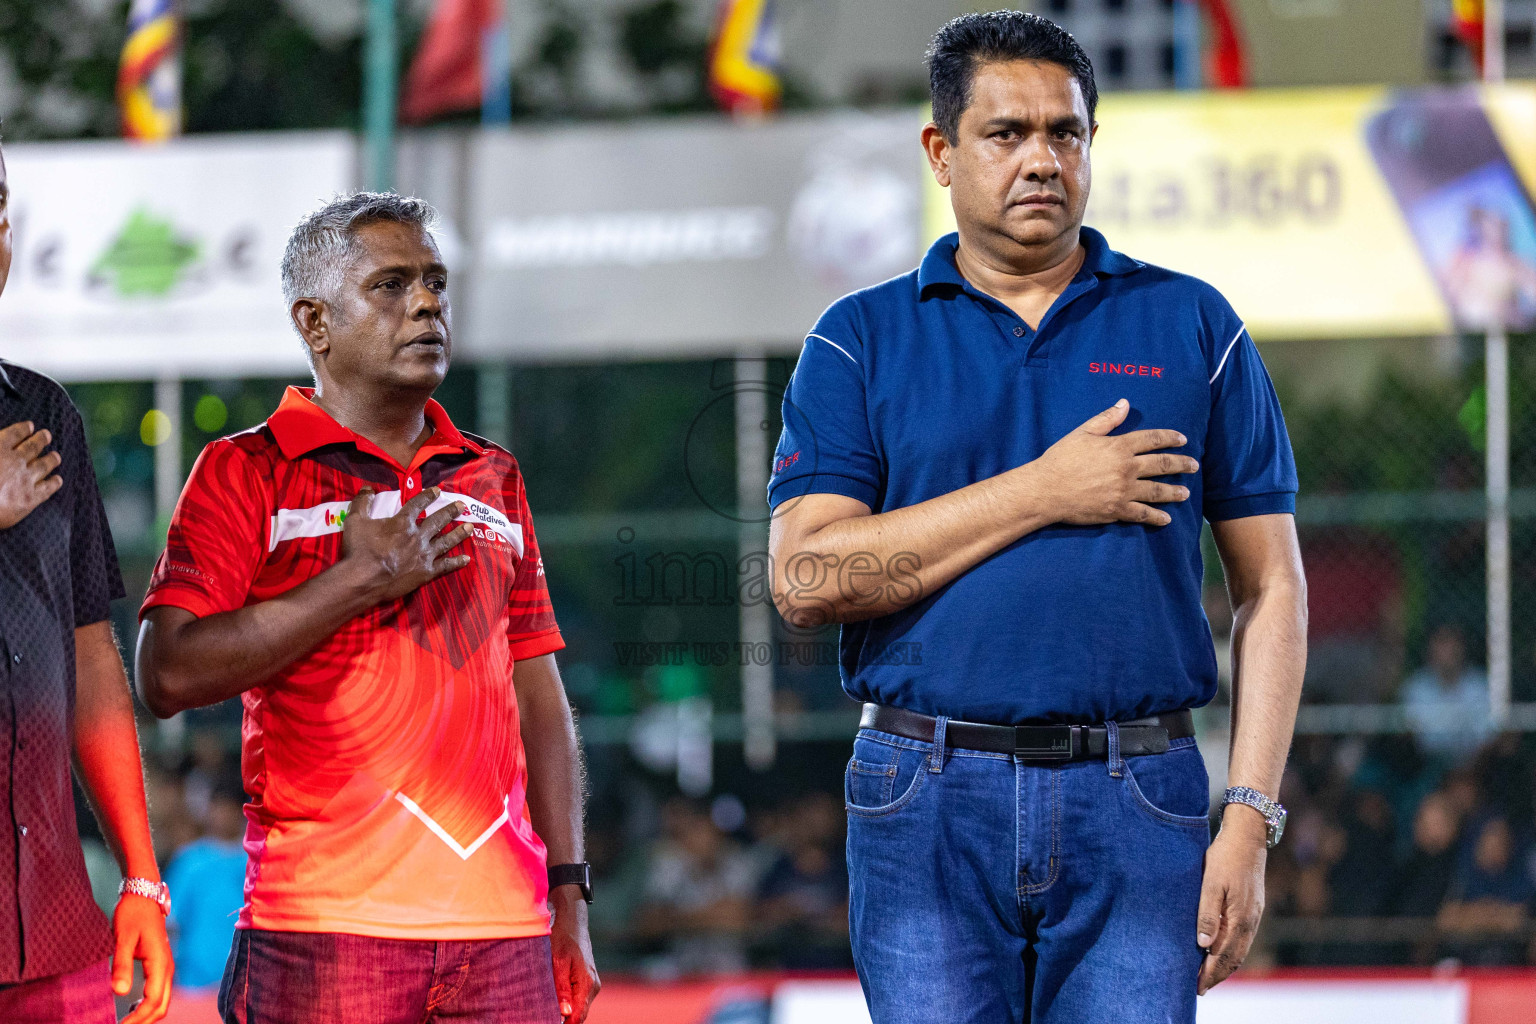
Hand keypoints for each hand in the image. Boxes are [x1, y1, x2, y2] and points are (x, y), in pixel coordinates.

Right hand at [0, 421, 63, 528]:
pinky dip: (54, 482)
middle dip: (40, 439)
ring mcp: (25, 479)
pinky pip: (47, 488)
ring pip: (44, 465)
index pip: (14, 433)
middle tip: (47, 435)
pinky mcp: (30, 498)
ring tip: (56, 456)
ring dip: (51, 459)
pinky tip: (58, 480)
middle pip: (32, 446)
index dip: (23, 429)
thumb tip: (1, 441)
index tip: (30, 425)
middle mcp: (15, 461)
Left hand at [111, 894, 172, 1023]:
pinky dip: (148, 1005)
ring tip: (125, 1021)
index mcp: (160, 963)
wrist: (144, 896)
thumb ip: (121, 965)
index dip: (136, 1018)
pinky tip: (133, 1007)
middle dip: (143, 1021)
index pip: (152, 1001)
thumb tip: (120, 993)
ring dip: (146, 1015)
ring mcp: (166, 967)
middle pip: (161, 1006)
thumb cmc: (133, 914)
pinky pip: (159, 993)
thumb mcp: (123, 938)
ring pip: (162, 1001)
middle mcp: (167, 968)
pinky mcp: (160, 966)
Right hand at [340, 488, 472, 602]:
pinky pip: (445, 566)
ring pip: (446, 541)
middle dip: (451, 511)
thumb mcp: (355, 521)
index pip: (418, 504)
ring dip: (459, 533)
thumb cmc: (358, 550)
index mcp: (402, 522)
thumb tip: (367, 487)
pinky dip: (456, 562)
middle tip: (462, 505)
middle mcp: (418, 536)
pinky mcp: (426, 572)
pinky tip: (466, 559)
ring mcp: (424, 555)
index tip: (437, 491)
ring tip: (470, 527)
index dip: (428, 496)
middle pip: (438, 521)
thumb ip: (362, 502)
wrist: (363, 579)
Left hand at [549, 889, 599, 1023]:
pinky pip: (577, 998)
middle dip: (562, 1018)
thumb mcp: (558, 962)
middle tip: (541, 1015)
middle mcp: (593, 986)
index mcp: (588, 983)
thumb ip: (562, 988)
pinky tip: (553, 996)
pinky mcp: (587, 980)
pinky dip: (566, 1001)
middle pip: (578, 1014)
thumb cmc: (564, 938)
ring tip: (544, 1005)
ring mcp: (592, 983)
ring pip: (577, 1007)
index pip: (578, 1016)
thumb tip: (564, 1014)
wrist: (573, 920)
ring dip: (563, 1009)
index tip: (547, 1022)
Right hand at [1028, 400, 1198, 527]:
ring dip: (1174, 492)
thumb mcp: (1082, 433)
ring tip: (1186, 493)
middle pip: (1162, 464)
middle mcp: (1126, 468)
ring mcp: (1124, 491)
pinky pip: (1142, 514)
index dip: (1170, 437)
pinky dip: (1156, 517)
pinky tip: (1166, 519)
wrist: (1046, 489)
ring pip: (1157, 491)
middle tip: (1194, 465)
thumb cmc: (1061, 459)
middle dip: (1181, 464)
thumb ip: (1107, 419)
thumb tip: (1125, 403)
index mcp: (1119, 447)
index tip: (1183, 439)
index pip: (1152, 439)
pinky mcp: (1117, 510)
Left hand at [1196, 806, 1267, 994]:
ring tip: (1208, 975)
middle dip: (1218, 975)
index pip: (1224, 956)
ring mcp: (1254, 915)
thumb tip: (1203, 945)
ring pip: (1240, 950)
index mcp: (1240, 918)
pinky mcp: (1253, 908)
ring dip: (1225, 965)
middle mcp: (1250, 922)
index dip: (1210, 973)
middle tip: (1200, 987)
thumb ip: (1207, 913)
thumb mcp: (1211, 882)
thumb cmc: (1225, 857)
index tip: (1197, 986)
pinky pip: (1243, 938)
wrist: (1248, 837)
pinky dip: (1231, 951)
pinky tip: (1220, 950)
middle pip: (1234, 958)